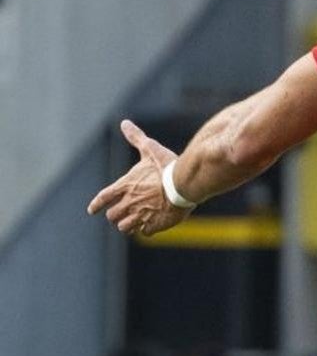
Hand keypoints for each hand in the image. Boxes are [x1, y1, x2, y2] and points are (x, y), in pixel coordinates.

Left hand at [87, 120, 190, 235]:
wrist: (184, 183)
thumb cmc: (167, 166)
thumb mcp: (150, 149)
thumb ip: (136, 138)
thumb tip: (125, 123)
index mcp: (125, 186)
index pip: (103, 198)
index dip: (96, 205)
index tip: (92, 211)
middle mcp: (129, 202)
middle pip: (113, 215)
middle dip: (116, 215)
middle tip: (121, 215)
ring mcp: (141, 215)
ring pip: (126, 227)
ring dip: (129, 225)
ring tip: (134, 224)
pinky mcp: (154, 224)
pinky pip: (145, 232)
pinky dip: (146, 229)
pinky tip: (151, 226)